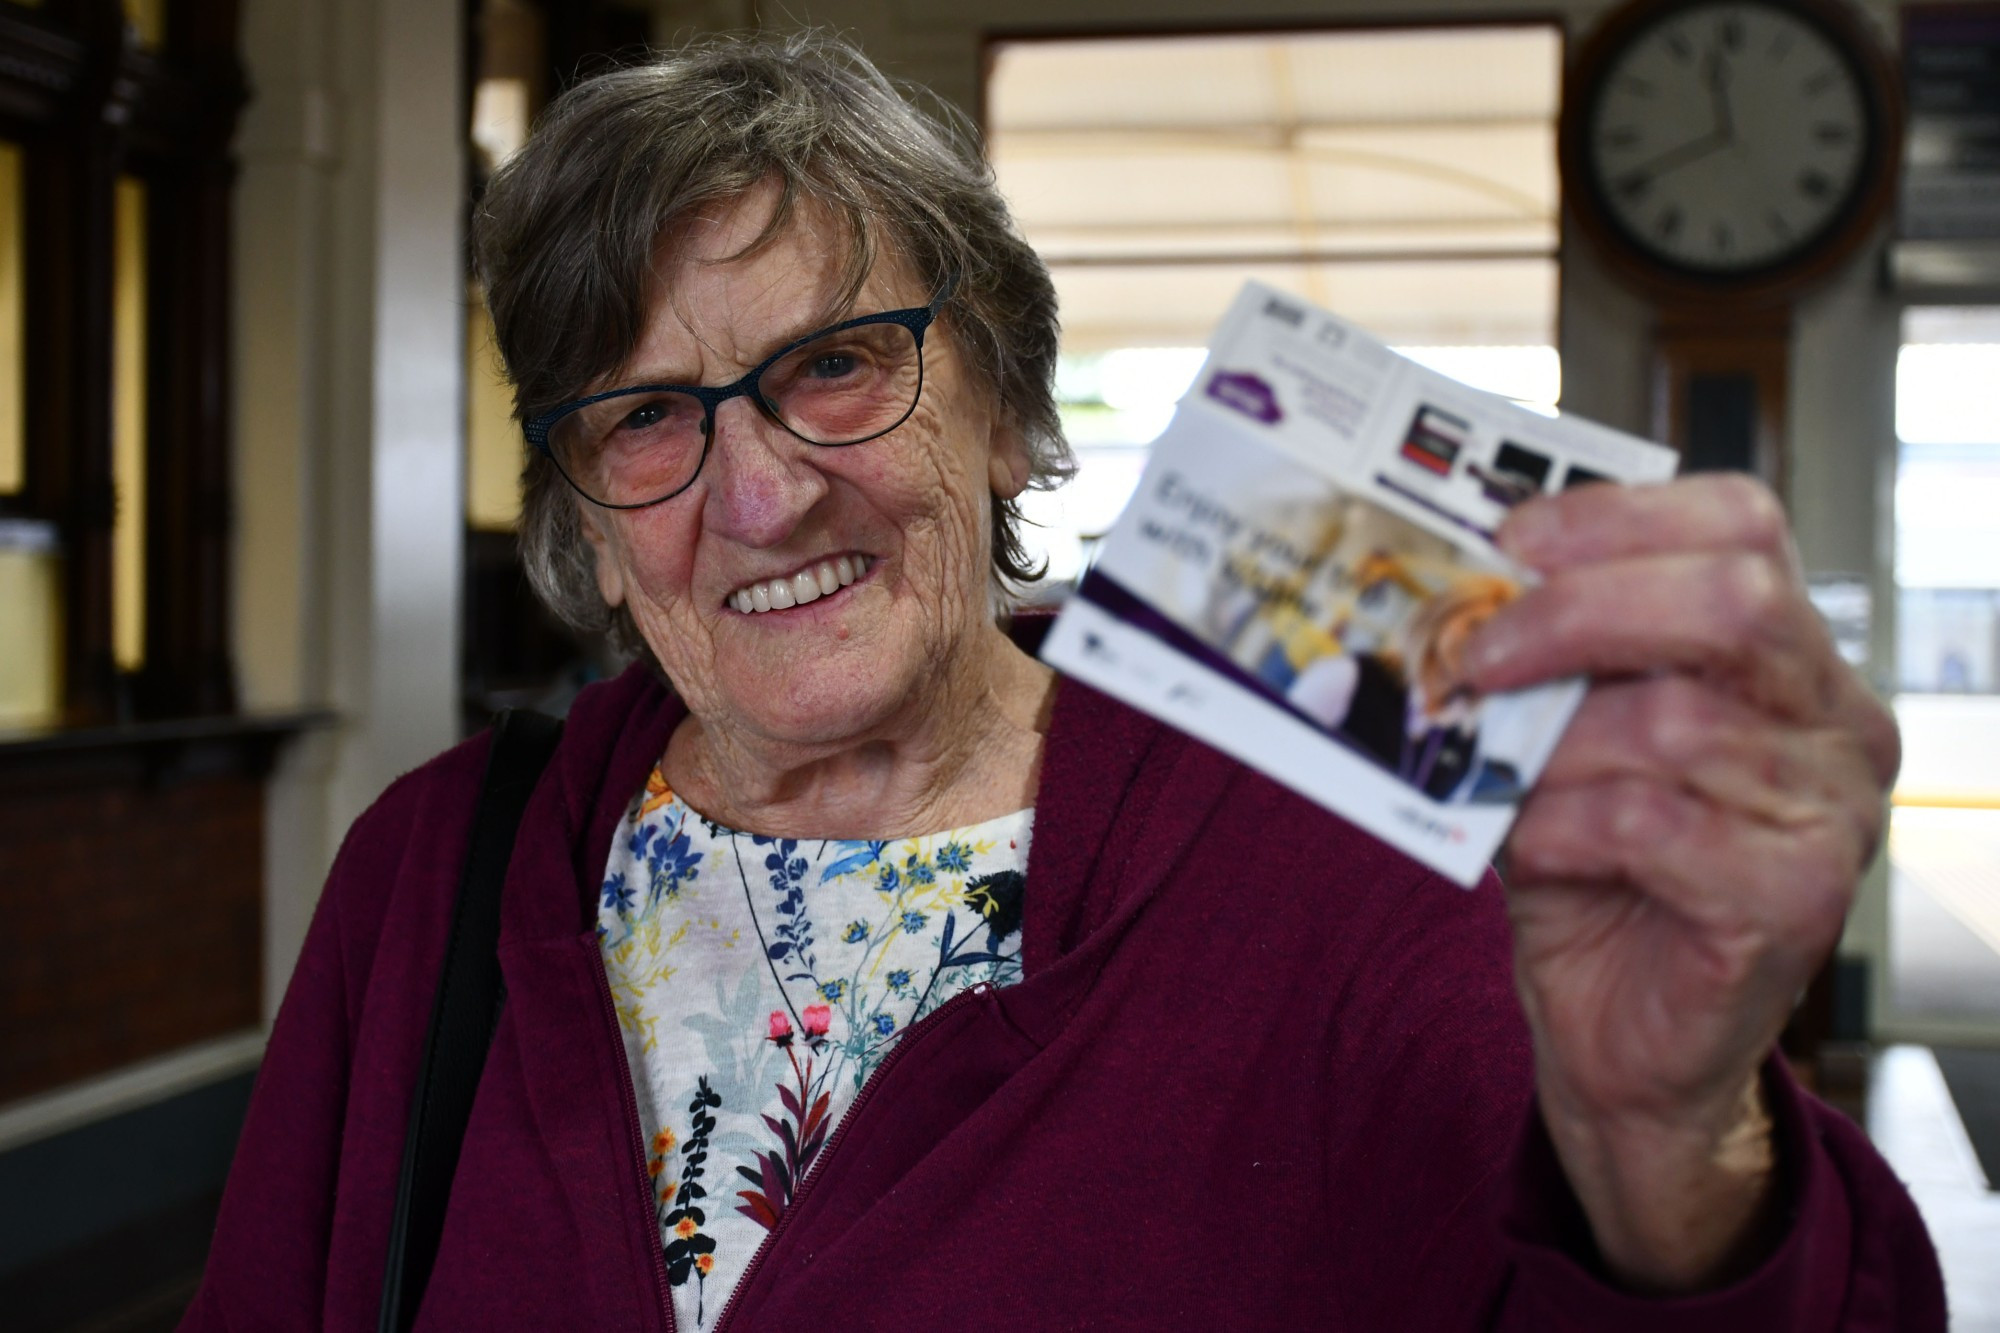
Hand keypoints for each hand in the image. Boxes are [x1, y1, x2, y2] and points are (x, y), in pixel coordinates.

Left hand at [1466, 474, 1898, 1291]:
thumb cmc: (1592, 869)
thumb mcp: (1555, 739)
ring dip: (1552, 747)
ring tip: (1496, 777)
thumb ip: (1536, 665)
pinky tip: (1532, 845)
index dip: (1614, 520)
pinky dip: (1564, 826)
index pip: (1739, 524)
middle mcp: (1834, 716)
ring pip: (1676, 723)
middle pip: (1733, 600)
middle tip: (1475, 652)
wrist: (1618, 1030)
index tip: (1505, 545)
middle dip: (1578, 613)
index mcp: (1783, 652)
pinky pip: (1655, 825)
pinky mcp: (1798, 896)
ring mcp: (1832, 808)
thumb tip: (1451, 591)